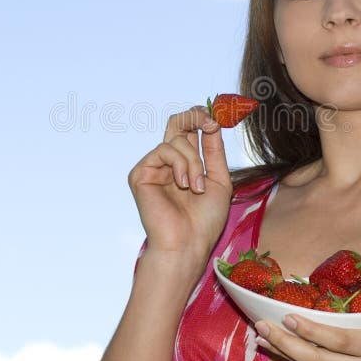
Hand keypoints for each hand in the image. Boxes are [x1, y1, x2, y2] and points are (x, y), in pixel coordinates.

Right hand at [128, 105, 231, 261]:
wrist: (188, 243)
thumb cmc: (205, 220)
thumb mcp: (219, 180)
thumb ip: (214, 152)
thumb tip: (213, 123)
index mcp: (186, 165)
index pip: (190, 131)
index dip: (201, 118)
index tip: (217, 119)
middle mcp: (168, 163)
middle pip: (176, 123)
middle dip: (195, 116)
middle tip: (210, 121)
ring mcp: (153, 167)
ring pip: (176, 140)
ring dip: (193, 161)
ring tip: (197, 187)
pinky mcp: (141, 173)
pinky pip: (164, 150)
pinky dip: (180, 164)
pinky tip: (184, 184)